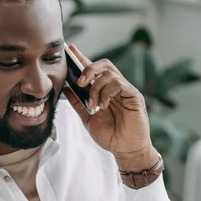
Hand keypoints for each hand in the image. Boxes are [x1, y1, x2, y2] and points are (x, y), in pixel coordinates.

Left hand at [63, 44, 158, 170]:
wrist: (125, 150)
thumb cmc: (110, 136)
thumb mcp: (88, 119)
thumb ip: (78, 103)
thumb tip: (66, 88)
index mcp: (105, 90)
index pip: (94, 69)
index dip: (82, 57)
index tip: (70, 49)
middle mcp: (116, 87)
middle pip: (103, 64)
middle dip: (88, 69)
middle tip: (80, 83)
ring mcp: (126, 90)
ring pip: (109, 73)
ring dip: (96, 87)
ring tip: (93, 105)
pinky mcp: (134, 96)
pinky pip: (119, 83)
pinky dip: (107, 93)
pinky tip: (103, 106)